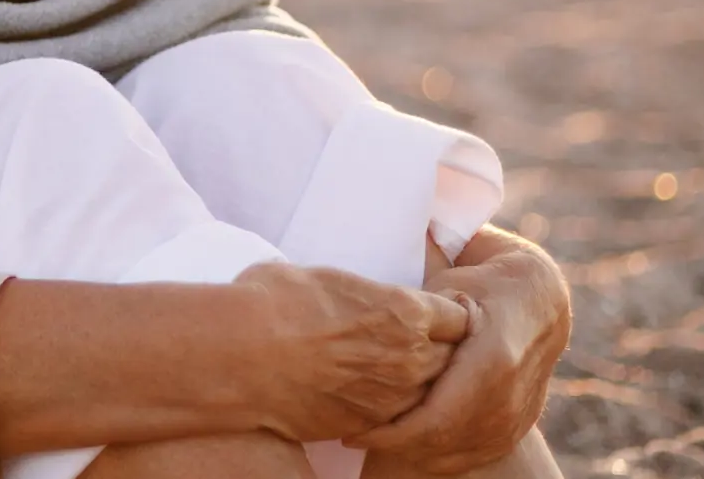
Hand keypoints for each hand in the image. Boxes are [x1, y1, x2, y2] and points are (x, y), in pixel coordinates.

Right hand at [228, 260, 473, 442]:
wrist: (243, 355)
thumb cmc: (277, 301)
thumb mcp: (328, 278)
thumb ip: (362, 293)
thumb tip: (353, 293)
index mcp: (405, 311)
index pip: (460, 318)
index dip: (450, 316)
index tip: (437, 316)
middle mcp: (410, 357)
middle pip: (454, 360)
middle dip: (443, 352)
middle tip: (421, 346)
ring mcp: (391, 398)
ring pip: (430, 394)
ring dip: (420, 384)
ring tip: (394, 374)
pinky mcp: (367, 426)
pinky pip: (396, 419)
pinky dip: (391, 410)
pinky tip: (369, 397)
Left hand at [345, 235, 569, 473]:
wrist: (540, 299)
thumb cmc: (484, 284)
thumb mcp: (451, 287)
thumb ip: (420, 317)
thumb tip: (376, 336)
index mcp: (493, 359)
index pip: (437, 417)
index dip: (393, 431)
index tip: (355, 429)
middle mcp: (509, 397)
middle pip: (444, 441)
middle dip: (396, 445)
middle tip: (357, 435)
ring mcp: (517, 417)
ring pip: (459, 455)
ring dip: (415, 454)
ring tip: (378, 439)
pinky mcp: (518, 427)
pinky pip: (475, 456)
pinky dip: (441, 458)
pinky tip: (411, 447)